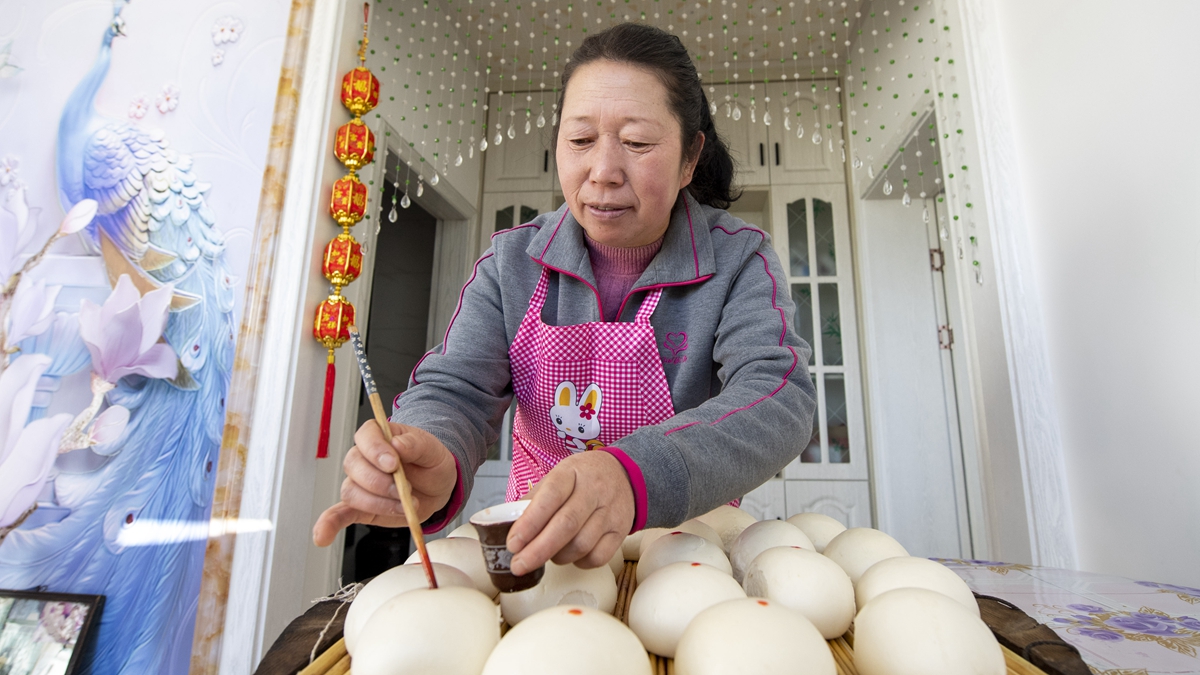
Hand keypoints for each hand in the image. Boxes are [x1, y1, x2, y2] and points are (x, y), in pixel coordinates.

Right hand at [312, 420, 457, 546]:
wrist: (437, 487)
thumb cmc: (430, 463)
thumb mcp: (432, 449)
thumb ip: (417, 444)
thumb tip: (398, 443)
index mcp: (379, 436)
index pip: (365, 436)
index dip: (375, 450)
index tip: (393, 464)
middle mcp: (363, 458)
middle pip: (355, 466)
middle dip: (380, 483)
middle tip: (406, 491)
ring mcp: (360, 484)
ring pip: (352, 492)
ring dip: (378, 504)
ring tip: (404, 507)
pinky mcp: (361, 507)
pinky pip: (339, 515)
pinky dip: (329, 524)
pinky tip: (323, 536)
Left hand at [505, 450, 634, 574]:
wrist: (625, 475)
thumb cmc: (582, 478)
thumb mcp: (557, 477)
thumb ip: (534, 500)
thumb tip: (509, 526)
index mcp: (571, 473)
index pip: (550, 497)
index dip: (530, 523)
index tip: (513, 543)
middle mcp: (593, 491)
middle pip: (566, 525)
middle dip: (539, 550)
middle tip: (519, 565)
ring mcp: (610, 512)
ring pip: (581, 545)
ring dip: (558, 557)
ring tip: (547, 554)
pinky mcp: (621, 531)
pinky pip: (598, 557)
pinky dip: (579, 563)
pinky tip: (571, 556)